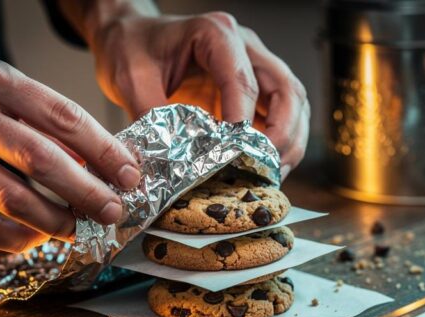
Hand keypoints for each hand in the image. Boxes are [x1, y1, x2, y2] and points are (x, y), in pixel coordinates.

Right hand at [0, 30, 139, 252]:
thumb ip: (43, 120)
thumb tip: (97, 162)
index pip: (63, 117)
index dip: (103, 150)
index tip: (129, 174)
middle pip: (41, 160)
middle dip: (87, 191)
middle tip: (113, 209)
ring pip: (12, 198)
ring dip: (55, 221)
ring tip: (80, 228)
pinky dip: (17, 239)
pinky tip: (37, 238)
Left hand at [70, 3, 308, 177]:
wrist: (131, 35)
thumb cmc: (132, 47)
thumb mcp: (131, 79)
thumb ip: (153, 117)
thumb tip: (174, 162)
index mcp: (214, 34)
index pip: (242, 78)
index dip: (244, 118)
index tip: (234, 152)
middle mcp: (244, 46)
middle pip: (286, 88)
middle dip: (283, 133)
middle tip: (268, 168)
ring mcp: (254, 64)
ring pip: (293, 100)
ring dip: (291, 140)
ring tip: (274, 173)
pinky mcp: (255, 86)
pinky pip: (281, 112)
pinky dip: (282, 140)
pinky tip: (267, 166)